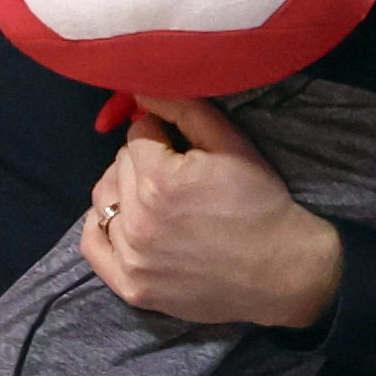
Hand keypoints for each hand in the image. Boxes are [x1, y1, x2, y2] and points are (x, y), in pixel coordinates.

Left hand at [80, 96, 342, 325]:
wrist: (283, 271)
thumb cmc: (260, 203)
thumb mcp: (231, 143)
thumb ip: (183, 109)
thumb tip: (140, 88)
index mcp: (158, 179)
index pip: (137, 134)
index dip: (161, 134)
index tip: (183, 148)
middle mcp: (138, 219)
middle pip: (119, 165)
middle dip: (143, 160)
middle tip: (175, 173)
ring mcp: (132, 257)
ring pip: (104, 200)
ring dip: (123, 191)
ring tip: (153, 197)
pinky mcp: (132, 287)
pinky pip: (91, 246)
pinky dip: (101, 228)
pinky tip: (124, 221)